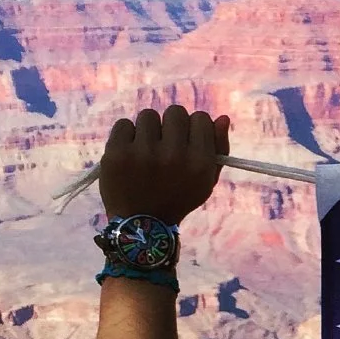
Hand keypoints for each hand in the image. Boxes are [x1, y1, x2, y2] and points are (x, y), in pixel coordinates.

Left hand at [99, 105, 230, 223]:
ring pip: (148, 115)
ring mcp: (143, 153)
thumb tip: (222, 117)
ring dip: (148, 130)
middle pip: (175, 112)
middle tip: (165, 145)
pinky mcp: (117, 153)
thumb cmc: (179, 199)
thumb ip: (218, 149)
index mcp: (199, 163)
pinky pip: (123, 124)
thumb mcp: (206, 181)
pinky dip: (126, 136)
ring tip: (146, 150)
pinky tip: (130, 153)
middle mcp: (174, 156)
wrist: (142, 226)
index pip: (200, 118)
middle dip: (170, 126)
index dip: (193, 127)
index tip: (186, 140)